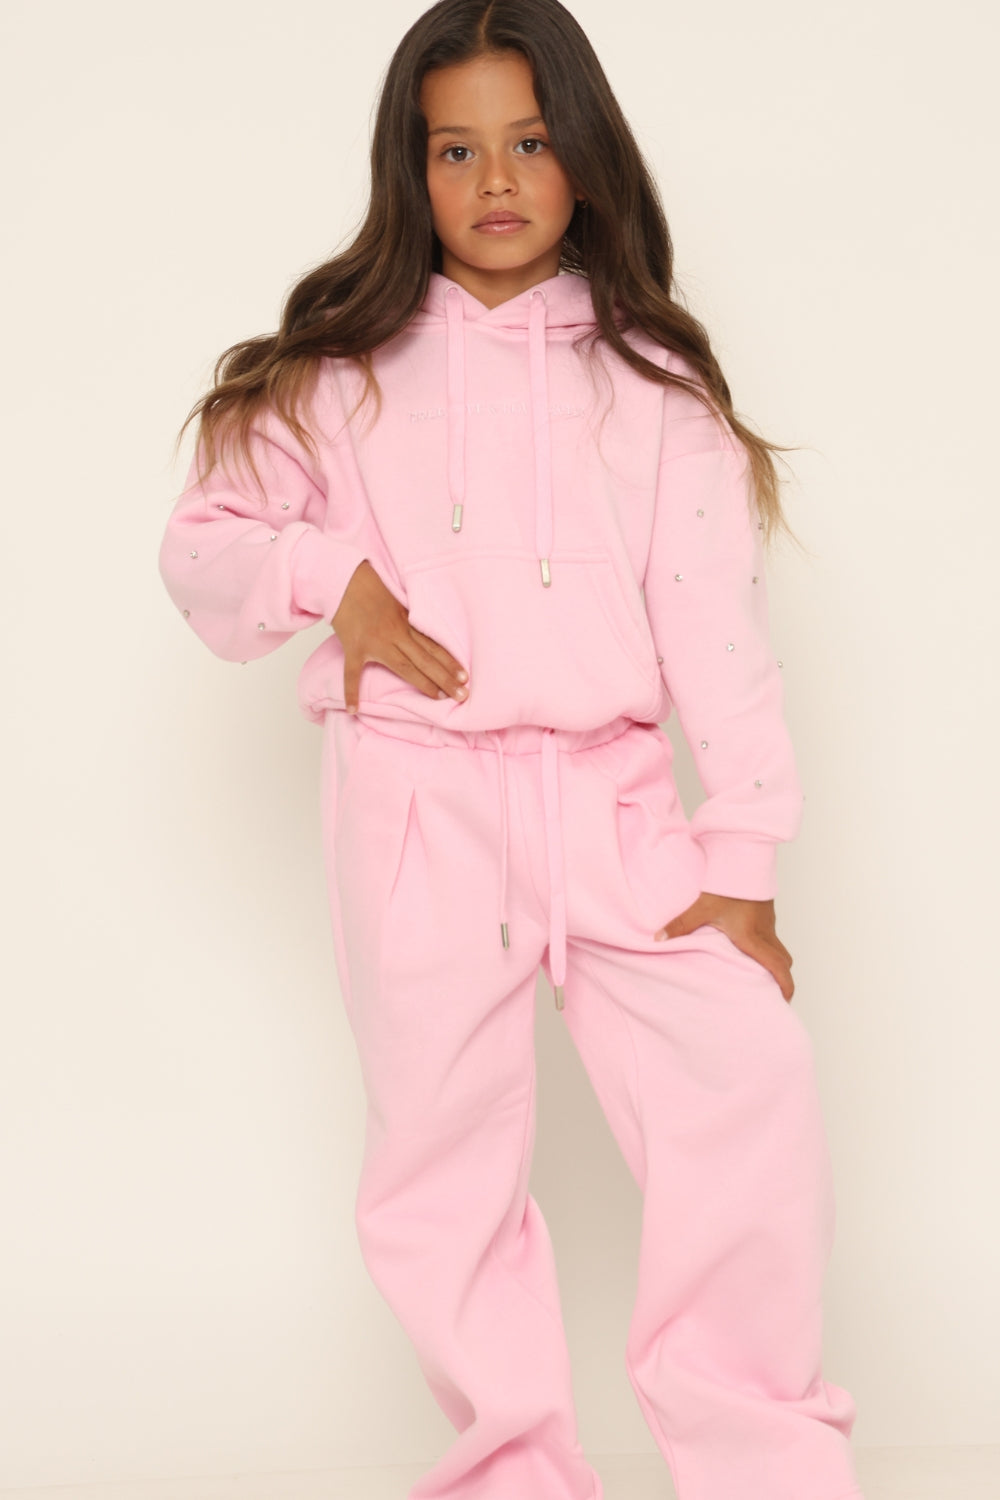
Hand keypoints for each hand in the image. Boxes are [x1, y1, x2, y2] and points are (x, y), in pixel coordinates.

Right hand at [331, 560, 469, 713]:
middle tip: (462, 695)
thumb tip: (427, 636)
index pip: (433, 646)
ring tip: (439, 698)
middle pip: (425, 660)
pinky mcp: (354, 648)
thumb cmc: (371, 587)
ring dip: (422, 684)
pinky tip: (354, 709)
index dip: (450, 663)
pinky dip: (351, 692)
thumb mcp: (397, 600)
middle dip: (445, 678)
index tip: (465, 677)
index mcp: (406, 623)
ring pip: (403, 667)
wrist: (343, 579)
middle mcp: (394, 634)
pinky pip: (352, 673)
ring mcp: (375, 643)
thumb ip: (410, 620)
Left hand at [654, 891, 794, 1001]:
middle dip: (782, 979)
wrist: (741, 856)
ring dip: (773, 962)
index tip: (784, 1001)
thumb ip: (681, 925)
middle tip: (772, 993)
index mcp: (752, 937)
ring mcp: (767, 921)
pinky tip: (747, 946)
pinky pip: (771, 935)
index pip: (778, 967)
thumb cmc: (726, 882)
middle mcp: (765, 931)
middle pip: (784, 961)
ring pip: (778, 947)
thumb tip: (658, 938)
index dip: (785, 987)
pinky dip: (766, 947)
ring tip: (758, 974)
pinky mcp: (765, 912)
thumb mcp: (701, 907)